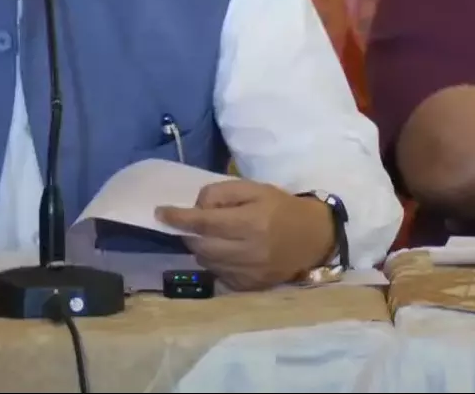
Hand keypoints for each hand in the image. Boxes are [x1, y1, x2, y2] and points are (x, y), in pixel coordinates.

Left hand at [154, 180, 336, 291]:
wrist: (314, 238)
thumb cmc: (281, 208)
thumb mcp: (254, 188)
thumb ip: (221, 192)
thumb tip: (196, 207)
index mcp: (251, 222)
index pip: (204, 222)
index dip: (179, 218)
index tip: (160, 212)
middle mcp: (249, 251)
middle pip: (200, 245)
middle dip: (189, 233)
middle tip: (194, 223)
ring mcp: (250, 273)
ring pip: (207, 262)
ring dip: (201, 248)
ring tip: (214, 236)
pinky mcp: (250, 286)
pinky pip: (219, 275)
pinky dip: (215, 262)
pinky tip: (227, 252)